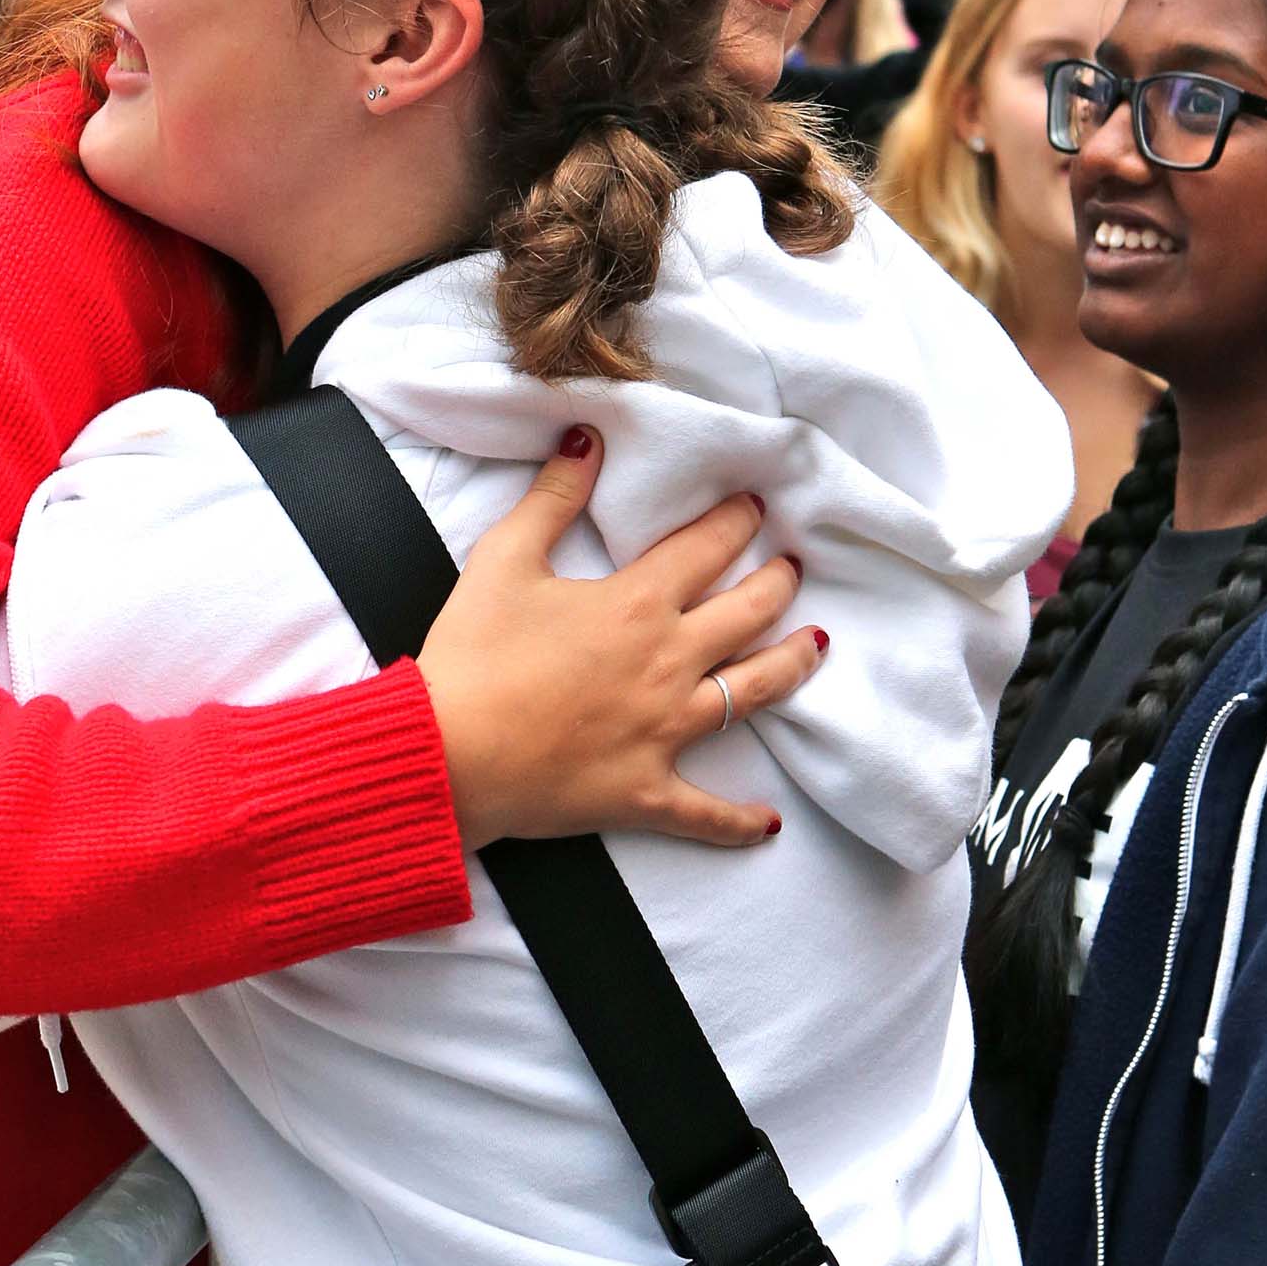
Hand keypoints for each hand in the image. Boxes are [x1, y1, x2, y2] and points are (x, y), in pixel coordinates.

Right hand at [417, 427, 826, 851]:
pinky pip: (706, 813)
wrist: (449, 754)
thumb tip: (587, 439)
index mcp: (637, 603)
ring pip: (752, 693)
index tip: (756, 507)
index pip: (707, 549)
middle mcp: (669, 662)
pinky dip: (738, 823)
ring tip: (817, 647)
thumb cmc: (471, 656)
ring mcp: (666, 730)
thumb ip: (550, 498)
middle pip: (749, 613)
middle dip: (778, 583)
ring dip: (791, 666)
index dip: (736, 521)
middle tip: (793, 567)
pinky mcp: (647, 791)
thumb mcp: (502, 560)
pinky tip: (767, 825)